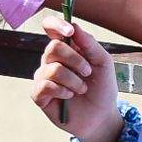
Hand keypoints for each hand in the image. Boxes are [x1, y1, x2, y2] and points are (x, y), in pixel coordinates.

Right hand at [30, 16, 123, 141]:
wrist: (101, 117)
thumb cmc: (102, 88)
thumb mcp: (103, 64)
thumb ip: (90, 44)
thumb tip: (74, 25)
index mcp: (66, 48)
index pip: (50, 27)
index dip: (56, 24)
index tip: (70, 31)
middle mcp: (51, 60)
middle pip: (53, 48)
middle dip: (75, 60)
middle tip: (87, 72)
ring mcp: (43, 77)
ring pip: (52, 69)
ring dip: (73, 80)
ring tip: (81, 89)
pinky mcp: (38, 94)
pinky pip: (45, 85)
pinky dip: (62, 90)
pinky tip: (69, 96)